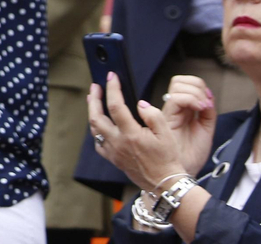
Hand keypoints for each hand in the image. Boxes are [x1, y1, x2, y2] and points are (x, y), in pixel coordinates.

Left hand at [86, 74, 189, 191]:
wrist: (165, 183)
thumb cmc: (168, 159)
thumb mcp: (167, 134)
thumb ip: (153, 115)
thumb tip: (139, 103)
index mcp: (131, 134)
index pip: (116, 106)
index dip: (112, 89)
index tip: (111, 77)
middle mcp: (118, 143)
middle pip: (96, 117)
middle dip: (94, 99)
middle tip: (95, 87)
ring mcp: (113, 152)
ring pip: (94, 129)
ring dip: (92, 113)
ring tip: (93, 100)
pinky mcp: (113, 159)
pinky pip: (98, 143)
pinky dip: (96, 130)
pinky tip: (99, 124)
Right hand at [159, 74, 216, 176]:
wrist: (181, 173)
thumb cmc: (190, 156)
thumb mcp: (205, 131)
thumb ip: (207, 114)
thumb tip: (208, 97)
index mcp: (182, 110)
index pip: (185, 84)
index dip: (198, 86)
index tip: (208, 101)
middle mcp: (174, 109)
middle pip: (179, 80)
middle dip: (197, 85)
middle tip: (205, 103)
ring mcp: (169, 113)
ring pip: (177, 85)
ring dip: (195, 92)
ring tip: (203, 107)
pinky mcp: (166, 119)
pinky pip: (175, 99)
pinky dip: (191, 100)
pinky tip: (199, 109)